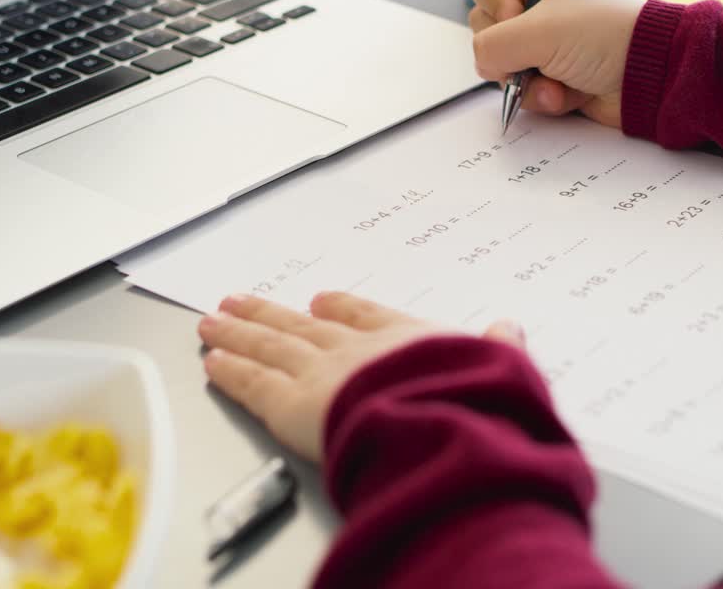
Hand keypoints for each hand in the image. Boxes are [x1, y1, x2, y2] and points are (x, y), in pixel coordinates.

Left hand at [198, 292, 525, 462]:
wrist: (434, 422)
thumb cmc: (467, 400)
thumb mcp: (499, 368)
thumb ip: (499, 349)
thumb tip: (510, 330)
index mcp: (403, 340)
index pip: (364, 317)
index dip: (340, 309)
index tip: (321, 301)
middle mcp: (354, 350)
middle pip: (302, 326)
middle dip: (269, 313)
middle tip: (240, 300)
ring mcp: (318, 374)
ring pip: (269, 347)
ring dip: (239, 333)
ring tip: (212, 320)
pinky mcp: (289, 405)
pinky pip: (253, 384)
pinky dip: (230, 371)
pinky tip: (212, 361)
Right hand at [469, 0, 644, 128]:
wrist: (650, 77)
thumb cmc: (605, 36)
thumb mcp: (539, 32)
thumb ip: (492, 44)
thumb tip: (483, 62)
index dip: (495, 6)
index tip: (517, 17)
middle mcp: (543, 5)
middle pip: (489, 30)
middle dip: (509, 52)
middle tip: (532, 54)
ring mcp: (549, 43)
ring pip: (505, 65)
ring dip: (527, 80)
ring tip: (555, 84)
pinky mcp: (556, 75)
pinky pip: (526, 88)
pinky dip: (543, 96)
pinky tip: (565, 96)